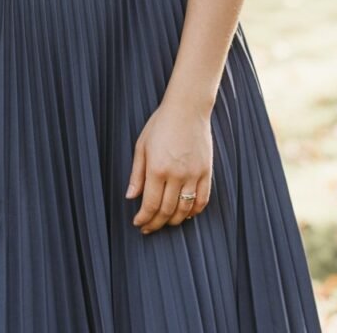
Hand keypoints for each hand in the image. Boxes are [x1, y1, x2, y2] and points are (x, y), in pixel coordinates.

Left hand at [125, 100, 212, 234]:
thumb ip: (136, 174)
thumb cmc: (161, 124)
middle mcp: (176, 175)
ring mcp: (193, 174)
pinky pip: (202, 200)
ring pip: (184, 209)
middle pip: (166, 211)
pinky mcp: (206, 172)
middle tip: (148, 227)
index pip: (150, 205)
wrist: (187, 108)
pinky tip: (185, 214)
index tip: (138, 223)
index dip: (144, 219)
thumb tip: (130, 197)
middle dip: (156, 223)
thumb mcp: (142, 145)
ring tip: (165, 222)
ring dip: (173, 221)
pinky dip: (194, 211)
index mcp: (157, 168)